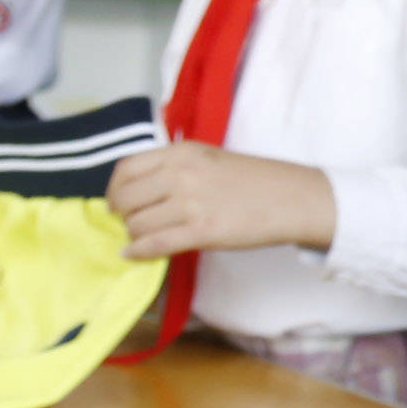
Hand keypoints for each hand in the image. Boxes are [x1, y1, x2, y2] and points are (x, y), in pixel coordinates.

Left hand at [106, 143, 336, 260]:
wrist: (292, 198)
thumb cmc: (254, 179)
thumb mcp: (209, 159)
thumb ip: (174, 168)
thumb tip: (140, 190)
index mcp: (181, 152)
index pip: (126, 168)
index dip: (114, 189)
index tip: (117, 202)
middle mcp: (180, 174)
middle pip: (125, 198)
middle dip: (122, 215)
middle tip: (130, 223)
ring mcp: (190, 203)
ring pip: (137, 224)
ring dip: (134, 235)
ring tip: (143, 238)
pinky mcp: (201, 231)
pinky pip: (154, 245)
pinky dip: (138, 252)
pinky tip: (134, 255)